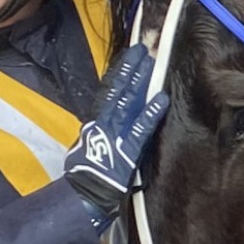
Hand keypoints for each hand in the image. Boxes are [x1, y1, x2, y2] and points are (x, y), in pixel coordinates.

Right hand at [65, 44, 169, 223]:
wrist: (82, 194)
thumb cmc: (86, 174)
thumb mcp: (88, 146)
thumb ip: (100, 131)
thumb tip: (108, 119)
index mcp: (94, 122)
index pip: (108, 91)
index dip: (119, 73)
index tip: (130, 57)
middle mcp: (103, 122)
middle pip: (118, 89)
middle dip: (130, 68)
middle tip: (143, 49)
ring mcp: (114, 134)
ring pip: (127, 101)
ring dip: (139, 80)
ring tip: (151, 61)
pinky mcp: (126, 149)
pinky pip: (140, 128)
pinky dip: (151, 113)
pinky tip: (162, 99)